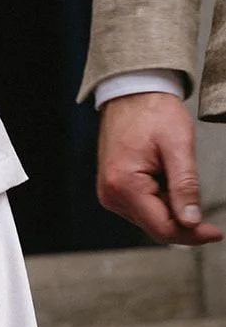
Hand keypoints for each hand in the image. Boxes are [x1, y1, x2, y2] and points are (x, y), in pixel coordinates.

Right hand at [98, 93, 223, 246]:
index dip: (191, 234)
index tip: (215, 234)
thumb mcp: (178, 145)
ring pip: (150, 220)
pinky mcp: (114, 191)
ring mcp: (111, 195)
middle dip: (184, 225)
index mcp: (124, 186)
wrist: (131, 92)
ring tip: (182, 182)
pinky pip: (143, 208)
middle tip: (211, 223)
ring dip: (173, 212)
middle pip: (155, 227)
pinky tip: (170, 184)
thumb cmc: (153, 111)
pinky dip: (162, 204)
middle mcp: (112, 196)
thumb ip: (185, 185)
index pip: (162, 227)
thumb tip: (192, 221)